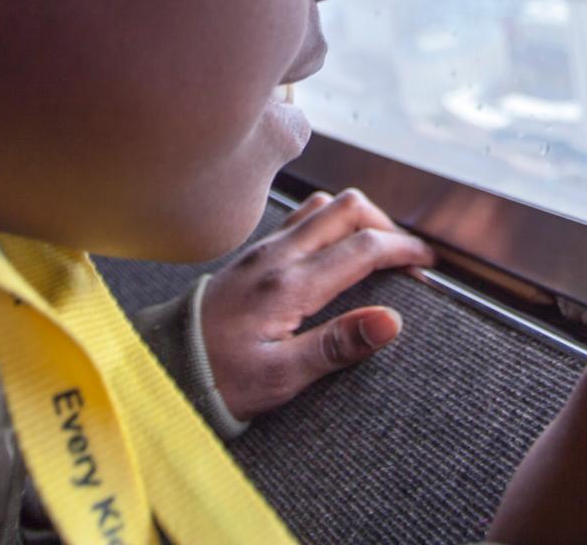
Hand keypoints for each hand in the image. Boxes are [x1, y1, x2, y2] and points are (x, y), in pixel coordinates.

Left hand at [199, 188, 435, 418]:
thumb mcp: (279, 377)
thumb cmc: (219, 380)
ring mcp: (263, 248)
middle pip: (348, 208)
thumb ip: (337, 345)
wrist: (160, 369)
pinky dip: (330, 222)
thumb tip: (390, 321)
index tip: (426, 263)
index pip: (363, 248)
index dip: (403, 250)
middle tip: (404, 255)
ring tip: (373, 249)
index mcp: (290, 284)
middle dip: (385, 225)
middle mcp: (278, 255)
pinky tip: (333, 250)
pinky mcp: (252, 253)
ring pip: (323, 205)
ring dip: (356, 218)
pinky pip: (300, 218)